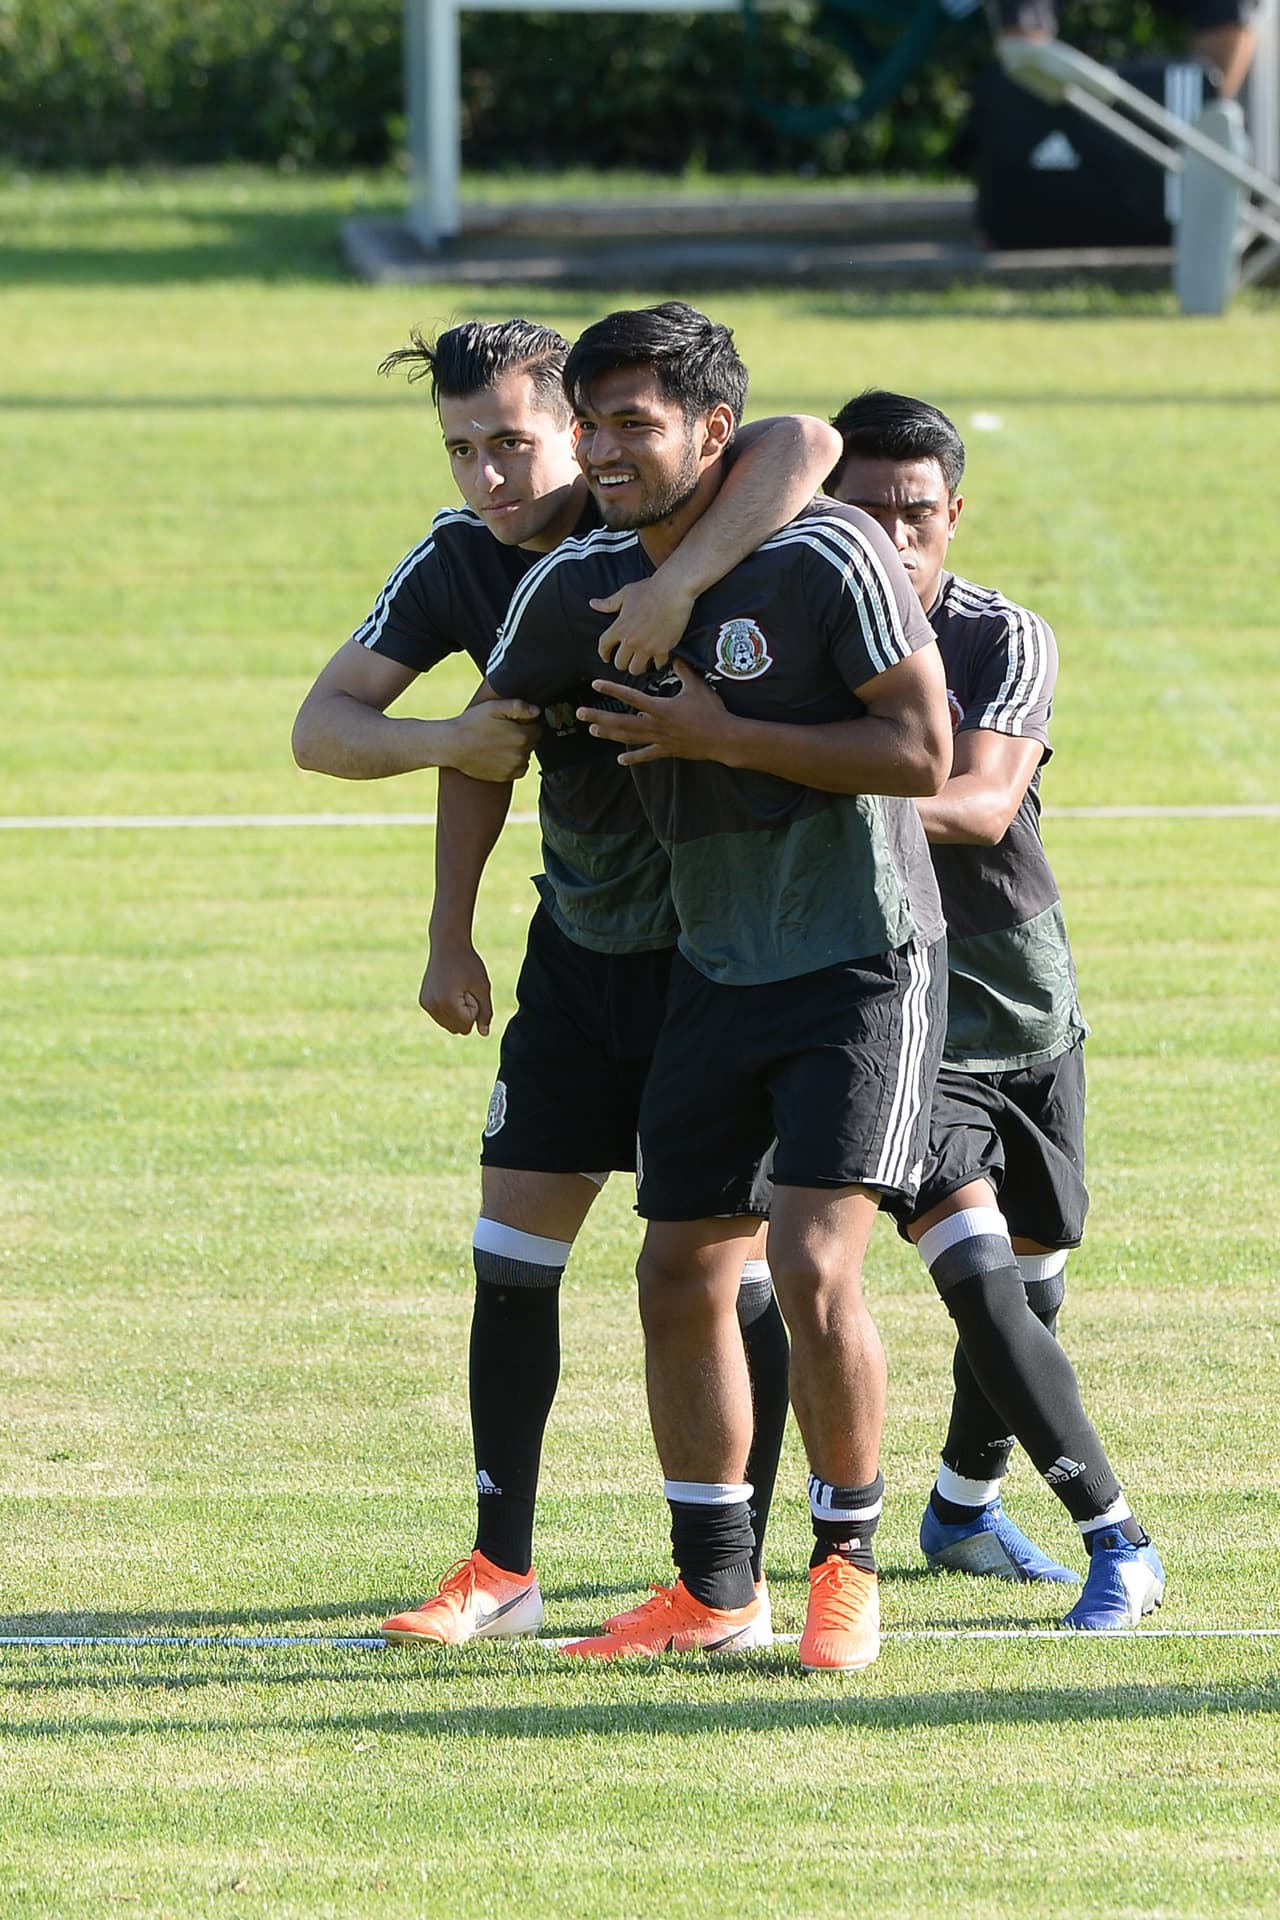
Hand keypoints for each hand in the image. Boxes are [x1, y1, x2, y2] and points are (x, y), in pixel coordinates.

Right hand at [419, 941, 493, 1035]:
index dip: (474, 1008)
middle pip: (458, 1029)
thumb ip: (485, 1012)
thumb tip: (484, 1034)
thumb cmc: (468, 963)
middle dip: (466, 1012)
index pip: (467, 1025)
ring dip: (458, 1011)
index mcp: (446, 1002)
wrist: (447, 944)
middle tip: (463, 988)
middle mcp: (432, 1005)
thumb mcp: (482, 986)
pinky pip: (441, 1018)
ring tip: (456, 988)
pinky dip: (449, 1009)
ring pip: (449, 1025)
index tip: (469, 989)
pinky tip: (449, 989)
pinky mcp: (423, 1001)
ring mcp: (426, 1004)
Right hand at [449, 701, 540, 781]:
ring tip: (499, 742)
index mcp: (522, 736)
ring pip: (526, 757)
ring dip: (519, 750)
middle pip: (533, 743)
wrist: (452, 745)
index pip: (538, 729)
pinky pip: (518, 769)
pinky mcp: (505, 777)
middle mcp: (520, 755)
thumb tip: (537, 711)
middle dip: (524, 736)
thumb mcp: (493, 707)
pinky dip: (513, 763)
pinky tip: (499, 754)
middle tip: (504, 731)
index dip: (527, 723)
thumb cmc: (471, 723)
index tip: (514, 721)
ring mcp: (512, 768)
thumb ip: (518, 707)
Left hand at [577, 657, 735, 765]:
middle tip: (580, 714)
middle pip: (622, 721)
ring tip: (593, 730)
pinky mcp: (667, 751)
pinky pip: (647, 755)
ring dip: (610, 734)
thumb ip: (684, 671)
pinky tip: (620, 759)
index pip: (632, 697)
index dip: (613, 689)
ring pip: (629, 737)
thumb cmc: (712, 711)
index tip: (595, 684)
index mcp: (661, 708)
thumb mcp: (698, 687)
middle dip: (600, 717)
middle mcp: (656, 725)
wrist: (723, 738)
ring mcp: (660, 740)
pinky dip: (634, 757)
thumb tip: (675, 656)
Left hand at [592, 573, 695, 675]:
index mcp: (619, 627)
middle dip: (622, 662)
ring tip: (642, 662)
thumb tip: (593, 604)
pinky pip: (657, 665)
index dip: (603, 653)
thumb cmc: (650, 589)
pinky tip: (659, 658)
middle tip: (627, 660)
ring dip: (638, 666)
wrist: (674, 590)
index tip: (606, 657)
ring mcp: (646, 646)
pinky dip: (658, 663)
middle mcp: (630, 640)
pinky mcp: (663, 649)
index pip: (604, 646)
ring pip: (636, 669)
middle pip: (619, 663)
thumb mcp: (626, 593)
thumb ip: (609, 603)